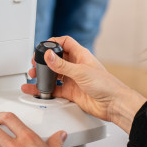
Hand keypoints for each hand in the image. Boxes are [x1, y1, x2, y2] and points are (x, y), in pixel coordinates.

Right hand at [22, 36, 146, 133]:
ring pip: (54, 75)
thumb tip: (48, 55)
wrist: (113, 104)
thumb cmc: (106, 85)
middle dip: (44, 61)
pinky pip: (55, 89)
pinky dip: (45, 90)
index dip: (53, 42)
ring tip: (33, 76)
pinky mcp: (71, 92)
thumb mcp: (81, 72)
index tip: (43, 46)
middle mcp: (76, 66)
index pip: (64, 43)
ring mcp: (73, 79)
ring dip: (43, 75)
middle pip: (56, 59)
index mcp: (80, 55)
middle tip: (35, 64)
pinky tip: (38, 90)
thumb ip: (62, 65)